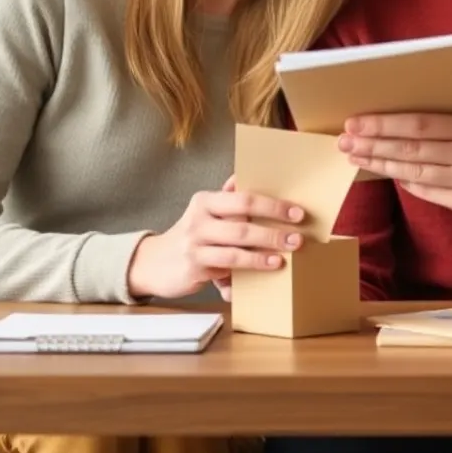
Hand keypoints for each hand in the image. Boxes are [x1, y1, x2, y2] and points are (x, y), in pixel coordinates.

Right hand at [126, 176, 304, 299]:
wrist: (154, 262)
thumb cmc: (192, 234)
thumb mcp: (206, 211)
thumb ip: (228, 197)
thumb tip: (247, 176)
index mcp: (206, 201)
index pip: (244, 198)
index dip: (273, 205)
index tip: (297, 212)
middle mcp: (199, 220)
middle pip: (242, 225)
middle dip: (273, 233)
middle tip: (297, 239)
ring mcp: (195, 246)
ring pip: (235, 251)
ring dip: (262, 256)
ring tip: (282, 259)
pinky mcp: (193, 269)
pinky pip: (225, 272)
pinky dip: (244, 276)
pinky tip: (260, 276)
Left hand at [337, 113, 451, 236]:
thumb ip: (446, 127)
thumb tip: (394, 125)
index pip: (420, 122)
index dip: (385, 123)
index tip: (356, 122)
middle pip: (412, 147)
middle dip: (374, 143)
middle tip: (345, 141)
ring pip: (415, 171)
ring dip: (381, 164)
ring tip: (356, 157)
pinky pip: (427, 191)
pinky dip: (404, 182)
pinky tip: (385, 174)